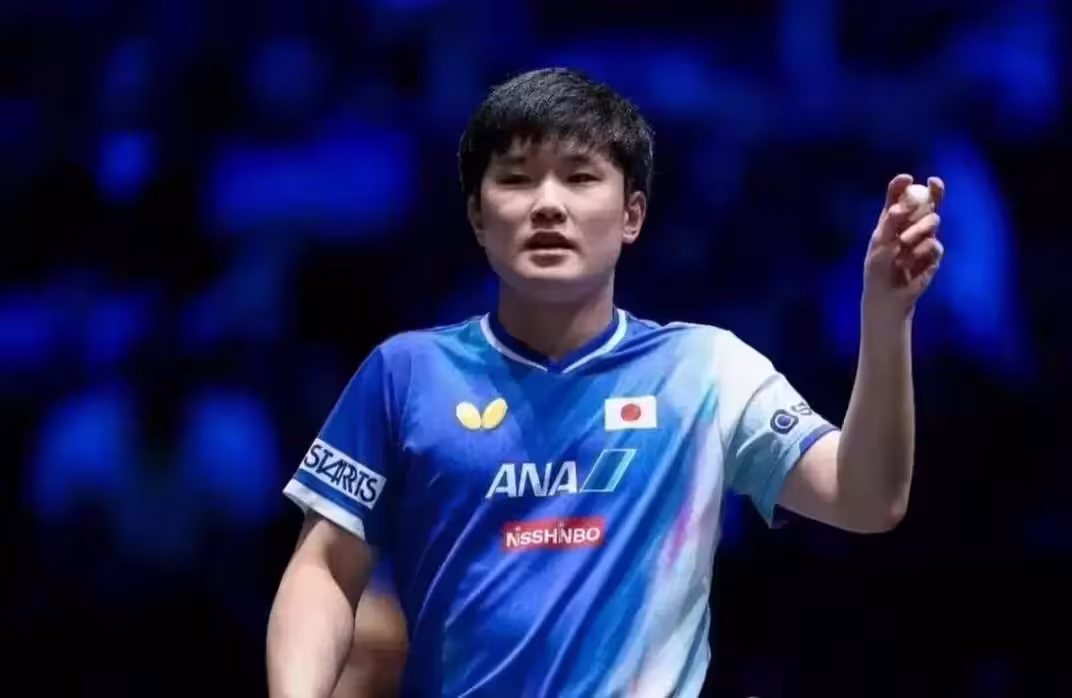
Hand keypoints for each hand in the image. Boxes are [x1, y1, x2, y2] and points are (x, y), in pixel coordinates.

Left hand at [862, 174, 944, 320]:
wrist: (889, 297)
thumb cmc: (878, 270)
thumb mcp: (879, 245)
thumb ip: (890, 224)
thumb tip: (902, 205)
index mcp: (892, 221)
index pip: (899, 198)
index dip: (903, 186)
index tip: (908, 178)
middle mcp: (910, 226)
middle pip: (927, 203)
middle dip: (934, 191)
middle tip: (934, 182)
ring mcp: (923, 239)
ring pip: (933, 221)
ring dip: (919, 229)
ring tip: (903, 244)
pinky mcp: (933, 254)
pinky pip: (935, 244)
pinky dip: (923, 252)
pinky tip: (912, 264)